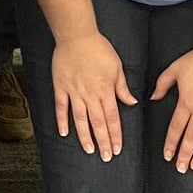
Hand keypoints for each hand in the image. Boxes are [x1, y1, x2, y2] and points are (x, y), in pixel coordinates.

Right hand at [49, 32, 136, 159]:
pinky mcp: (61, 87)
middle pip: (98, 122)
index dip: (115, 134)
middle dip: (103, 141)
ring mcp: (74, 91)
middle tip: (105, 156)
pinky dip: (62, 120)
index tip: (117, 148)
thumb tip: (132, 103)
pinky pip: (61, 107)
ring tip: (89, 150)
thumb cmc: (98, 48)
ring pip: (80, 119)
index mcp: (105, 90)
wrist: (76, 36)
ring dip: (85, 136)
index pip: (112, 117)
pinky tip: (64, 133)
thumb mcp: (116, 66)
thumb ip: (122, 87)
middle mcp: (90, 94)